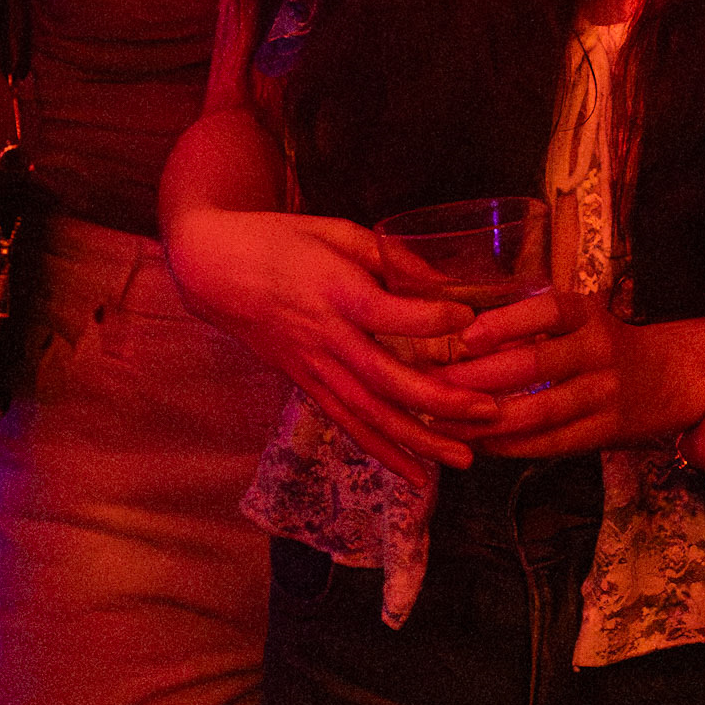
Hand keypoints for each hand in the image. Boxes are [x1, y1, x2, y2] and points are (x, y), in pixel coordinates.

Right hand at [164, 206, 499, 484]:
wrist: (215, 269)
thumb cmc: (280, 240)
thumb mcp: (335, 230)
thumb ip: (388, 255)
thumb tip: (442, 281)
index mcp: (333, 291)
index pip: (386, 313)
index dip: (429, 319)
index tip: (470, 320)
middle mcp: (325, 337)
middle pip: (384, 379)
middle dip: (439, 401)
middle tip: (489, 411)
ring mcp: (313, 368)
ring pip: (368, 414)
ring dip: (418, 441)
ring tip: (465, 458)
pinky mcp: (305, 385)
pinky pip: (346, 424)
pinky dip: (381, 451)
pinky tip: (415, 474)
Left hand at [437, 289, 704, 457]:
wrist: (675, 376)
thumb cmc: (607, 342)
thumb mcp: (580, 319)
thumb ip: (532, 327)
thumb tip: (459, 336)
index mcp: (588, 314)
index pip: (547, 311)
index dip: (507, 323)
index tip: (466, 336)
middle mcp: (599, 350)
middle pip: (536, 365)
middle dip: (481, 378)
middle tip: (436, 386)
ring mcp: (604, 394)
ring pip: (541, 412)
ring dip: (489, 421)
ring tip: (446, 423)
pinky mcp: (605, 431)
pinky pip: (553, 443)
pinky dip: (513, 446)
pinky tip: (480, 444)